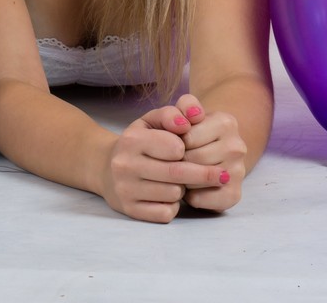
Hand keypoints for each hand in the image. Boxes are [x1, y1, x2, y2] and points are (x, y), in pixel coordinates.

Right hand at [102, 105, 225, 223]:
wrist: (105, 168)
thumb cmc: (139, 141)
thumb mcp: (152, 120)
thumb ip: (174, 113)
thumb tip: (194, 117)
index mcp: (132, 140)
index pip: (175, 147)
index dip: (187, 148)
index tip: (186, 148)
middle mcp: (125, 165)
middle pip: (177, 174)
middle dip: (202, 174)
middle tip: (221, 174)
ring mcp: (125, 190)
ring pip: (173, 194)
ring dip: (183, 189)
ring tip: (177, 181)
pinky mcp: (130, 210)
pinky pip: (165, 212)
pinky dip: (173, 205)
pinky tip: (167, 195)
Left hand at [175, 94, 245, 212]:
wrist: (214, 151)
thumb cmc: (194, 131)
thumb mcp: (187, 112)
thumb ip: (184, 105)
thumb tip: (186, 120)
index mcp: (226, 122)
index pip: (188, 137)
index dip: (174, 143)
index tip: (173, 143)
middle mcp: (237, 146)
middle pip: (193, 159)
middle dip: (177, 162)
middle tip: (174, 161)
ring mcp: (239, 171)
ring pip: (197, 179)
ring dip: (183, 179)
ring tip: (181, 173)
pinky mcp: (234, 194)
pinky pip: (202, 199)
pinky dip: (190, 196)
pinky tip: (190, 188)